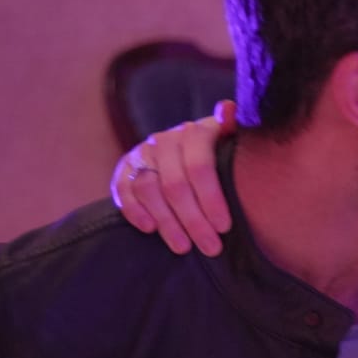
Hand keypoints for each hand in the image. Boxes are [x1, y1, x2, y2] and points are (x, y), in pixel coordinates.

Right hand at [110, 100, 237, 255]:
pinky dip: (134, 210)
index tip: (224, 227)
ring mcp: (143, 153)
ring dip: (167, 222)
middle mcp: (165, 140)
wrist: (192, 149)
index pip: (199, 167)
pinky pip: (123, 190)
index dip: (211, 199)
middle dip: (194, 220)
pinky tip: (150, 229)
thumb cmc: (223, 154)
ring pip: (149, 190)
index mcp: (196, 132)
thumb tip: (230, 110)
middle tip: (210, 247)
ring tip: (184, 247)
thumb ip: (234, 130)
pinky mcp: (125, 168)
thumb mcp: (234, 142)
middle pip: (175, 185)